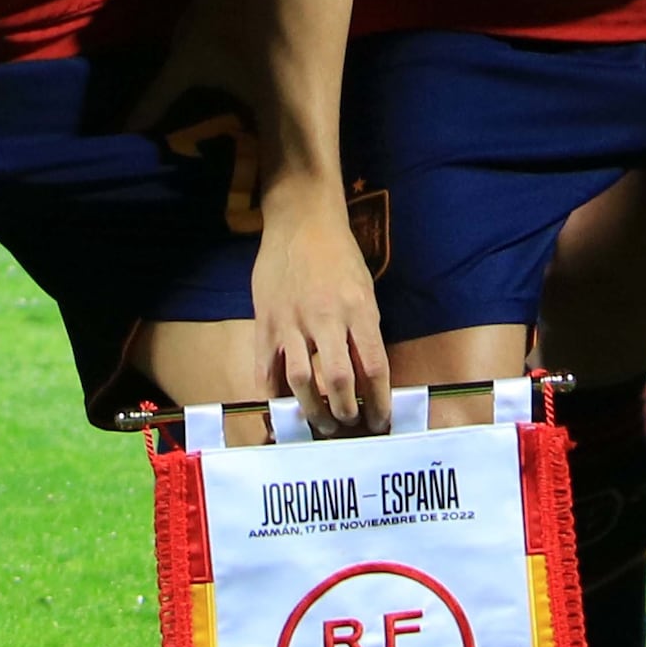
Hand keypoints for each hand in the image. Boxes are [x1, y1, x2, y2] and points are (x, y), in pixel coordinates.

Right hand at [251, 175, 388, 434]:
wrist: (301, 221)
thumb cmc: (339, 256)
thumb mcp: (365, 290)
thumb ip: (364, 332)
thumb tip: (367, 377)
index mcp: (359, 310)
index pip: (374, 367)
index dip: (378, 402)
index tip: (380, 421)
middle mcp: (326, 318)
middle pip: (337, 379)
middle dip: (345, 411)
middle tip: (348, 425)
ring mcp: (291, 321)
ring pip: (300, 380)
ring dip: (312, 410)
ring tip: (321, 424)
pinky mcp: (265, 321)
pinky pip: (266, 368)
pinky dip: (274, 393)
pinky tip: (283, 406)